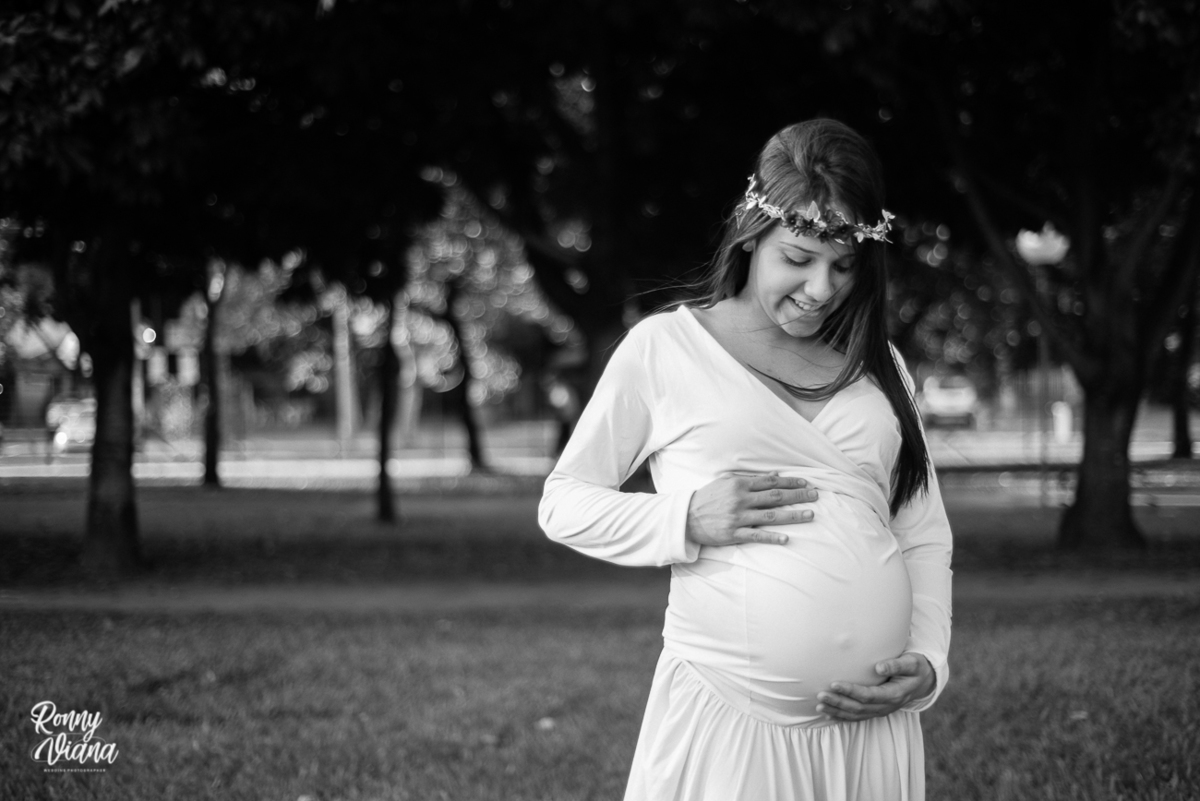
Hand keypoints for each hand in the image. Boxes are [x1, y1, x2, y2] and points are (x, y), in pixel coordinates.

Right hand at [685, 472, 816, 546]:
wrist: (686, 517)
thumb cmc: (707, 498)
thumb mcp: (726, 482)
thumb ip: (749, 480)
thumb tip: (774, 476)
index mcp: (739, 485)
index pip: (770, 482)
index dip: (790, 482)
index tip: (806, 483)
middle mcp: (740, 499)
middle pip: (775, 496)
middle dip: (798, 496)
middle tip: (816, 496)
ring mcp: (737, 517)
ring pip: (770, 515)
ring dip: (792, 515)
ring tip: (810, 515)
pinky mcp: (733, 533)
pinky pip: (756, 535)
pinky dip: (771, 537)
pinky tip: (786, 538)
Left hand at [815, 653, 935, 721]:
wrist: (922, 681)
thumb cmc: (915, 668)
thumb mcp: (912, 663)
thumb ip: (897, 664)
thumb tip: (879, 667)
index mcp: (894, 694)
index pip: (869, 695)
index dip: (851, 691)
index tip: (834, 683)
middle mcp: (886, 706)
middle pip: (859, 708)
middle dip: (838, 702)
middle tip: (820, 695)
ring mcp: (881, 711)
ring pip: (856, 715)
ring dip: (837, 711)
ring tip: (819, 706)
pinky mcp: (876, 711)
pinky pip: (857, 717)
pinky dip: (842, 717)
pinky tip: (828, 714)